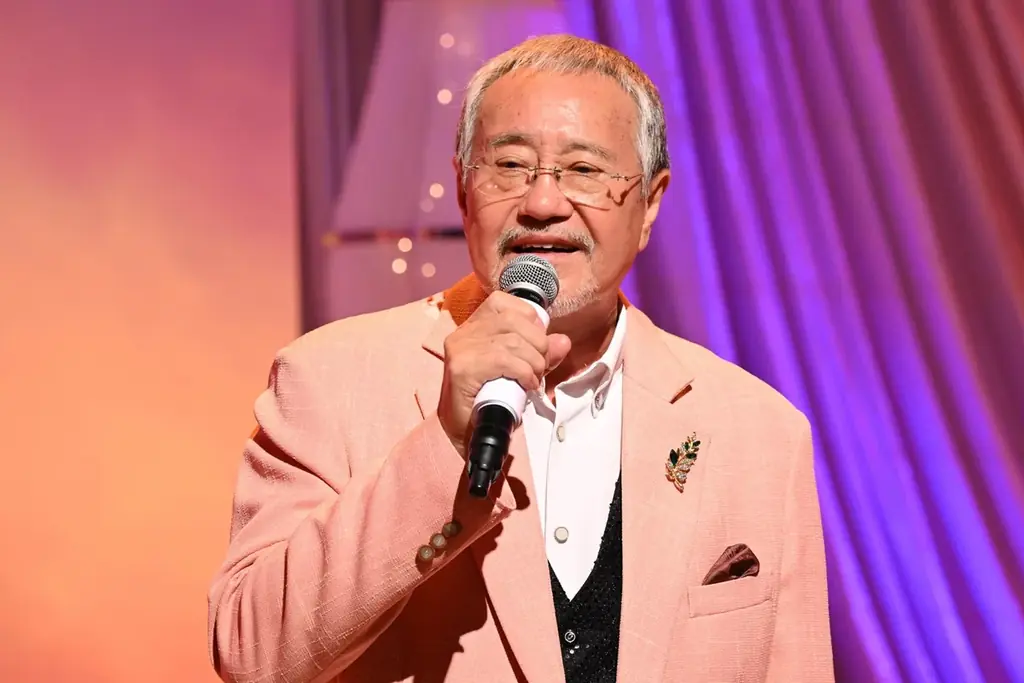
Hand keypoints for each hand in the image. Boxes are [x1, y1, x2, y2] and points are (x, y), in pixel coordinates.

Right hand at [438, 291, 571, 455]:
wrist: (464, 433)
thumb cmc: (489, 399)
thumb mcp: (520, 371)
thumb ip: (540, 354)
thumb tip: (563, 341)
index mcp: (473, 326)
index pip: (504, 302)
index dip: (530, 319)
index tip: (537, 344)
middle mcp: (463, 332)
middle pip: (514, 320)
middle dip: (539, 344)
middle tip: (540, 368)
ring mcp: (461, 349)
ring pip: (513, 341)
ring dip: (534, 362)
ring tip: (534, 379)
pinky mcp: (462, 368)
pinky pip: (504, 360)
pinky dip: (524, 373)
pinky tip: (526, 385)